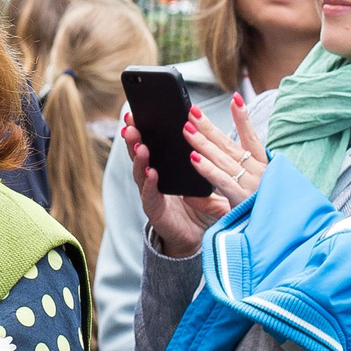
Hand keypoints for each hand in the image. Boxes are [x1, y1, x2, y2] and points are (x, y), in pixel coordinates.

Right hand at [125, 113, 227, 259]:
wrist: (196, 239)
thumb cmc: (201, 209)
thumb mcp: (210, 182)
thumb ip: (212, 165)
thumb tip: (219, 139)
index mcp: (166, 168)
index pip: (154, 143)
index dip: (146, 128)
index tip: (139, 111)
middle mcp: (154, 178)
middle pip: (141, 153)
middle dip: (135, 137)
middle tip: (131, 122)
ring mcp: (152, 194)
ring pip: (141, 172)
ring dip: (139, 157)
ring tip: (140, 144)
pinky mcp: (155, 211)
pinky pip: (150, 196)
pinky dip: (149, 184)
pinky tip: (151, 172)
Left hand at [185, 95, 267, 207]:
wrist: (287, 238)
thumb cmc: (267, 217)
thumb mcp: (250, 198)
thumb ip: (226, 190)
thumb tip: (199, 185)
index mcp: (264, 169)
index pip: (252, 139)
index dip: (243, 118)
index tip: (235, 97)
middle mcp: (260, 172)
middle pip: (230, 145)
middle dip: (209, 127)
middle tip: (192, 111)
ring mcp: (253, 184)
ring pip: (223, 159)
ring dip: (203, 142)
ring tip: (186, 128)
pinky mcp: (244, 198)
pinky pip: (222, 181)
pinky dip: (207, 169)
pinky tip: (193, 158)